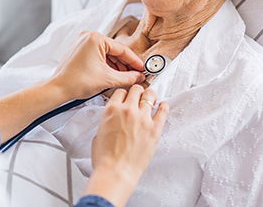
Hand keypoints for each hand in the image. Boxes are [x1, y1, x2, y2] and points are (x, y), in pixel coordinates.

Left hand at [51, 31, 145, 99]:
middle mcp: (89, 36)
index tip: (143, 69)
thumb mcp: (108, 79)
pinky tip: (114, 75)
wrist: (57, 89)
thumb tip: (139, 77)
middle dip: (125, 65)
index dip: (134, 61)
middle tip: (136, 75)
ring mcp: (83, 43)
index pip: (122, 49)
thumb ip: (128, 77)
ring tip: (126, 77)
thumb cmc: (77, 82)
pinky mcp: (79, 50)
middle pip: (114, 51)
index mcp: (96, 38)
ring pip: (107, 54)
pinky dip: (107, 65)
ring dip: (117, 66)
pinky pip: (98, 56)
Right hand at [84, 85, 168, 206]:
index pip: (120, 91)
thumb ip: (108, 121)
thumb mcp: (99, 133)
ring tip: (152, 97)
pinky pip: (162, 111)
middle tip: (140, 95)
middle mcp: (128, 110)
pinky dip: (163, 106)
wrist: (116, 172)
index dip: (124, 94)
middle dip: (137, 92)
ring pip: (150, 95)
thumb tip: (114, 120)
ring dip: (150, 95)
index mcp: (112, 110)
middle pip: (136, 90)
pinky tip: (163, 105)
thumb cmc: (105, 158)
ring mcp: (143, 118)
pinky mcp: (155, 129)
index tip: (127, 96)